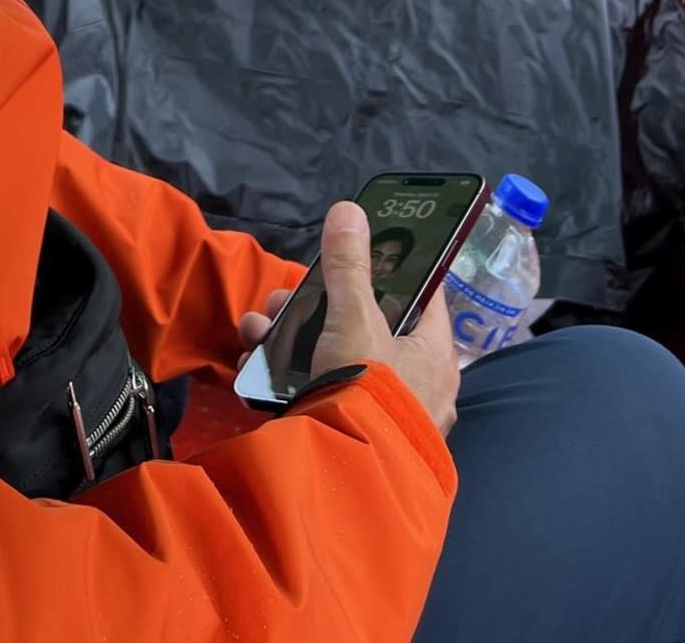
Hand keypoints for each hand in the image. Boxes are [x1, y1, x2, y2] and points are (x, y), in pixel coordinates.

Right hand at [237, 202, 459, 436]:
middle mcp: (416, 385)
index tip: (353, 256)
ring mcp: (381, 414)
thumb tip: (350, 209)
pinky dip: (284, 381)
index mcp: (433, 354)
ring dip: (285, 340)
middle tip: (280, 302)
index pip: (422, 298)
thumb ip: (348, 266)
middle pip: (363, 328)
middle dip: (310, 309)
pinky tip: (251, 371)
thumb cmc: (366, 387)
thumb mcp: (353, 318)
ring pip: (332, 360)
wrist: (345, 474)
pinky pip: (319, 396)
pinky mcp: (348, 436)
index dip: (390, 270)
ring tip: (254, 333)